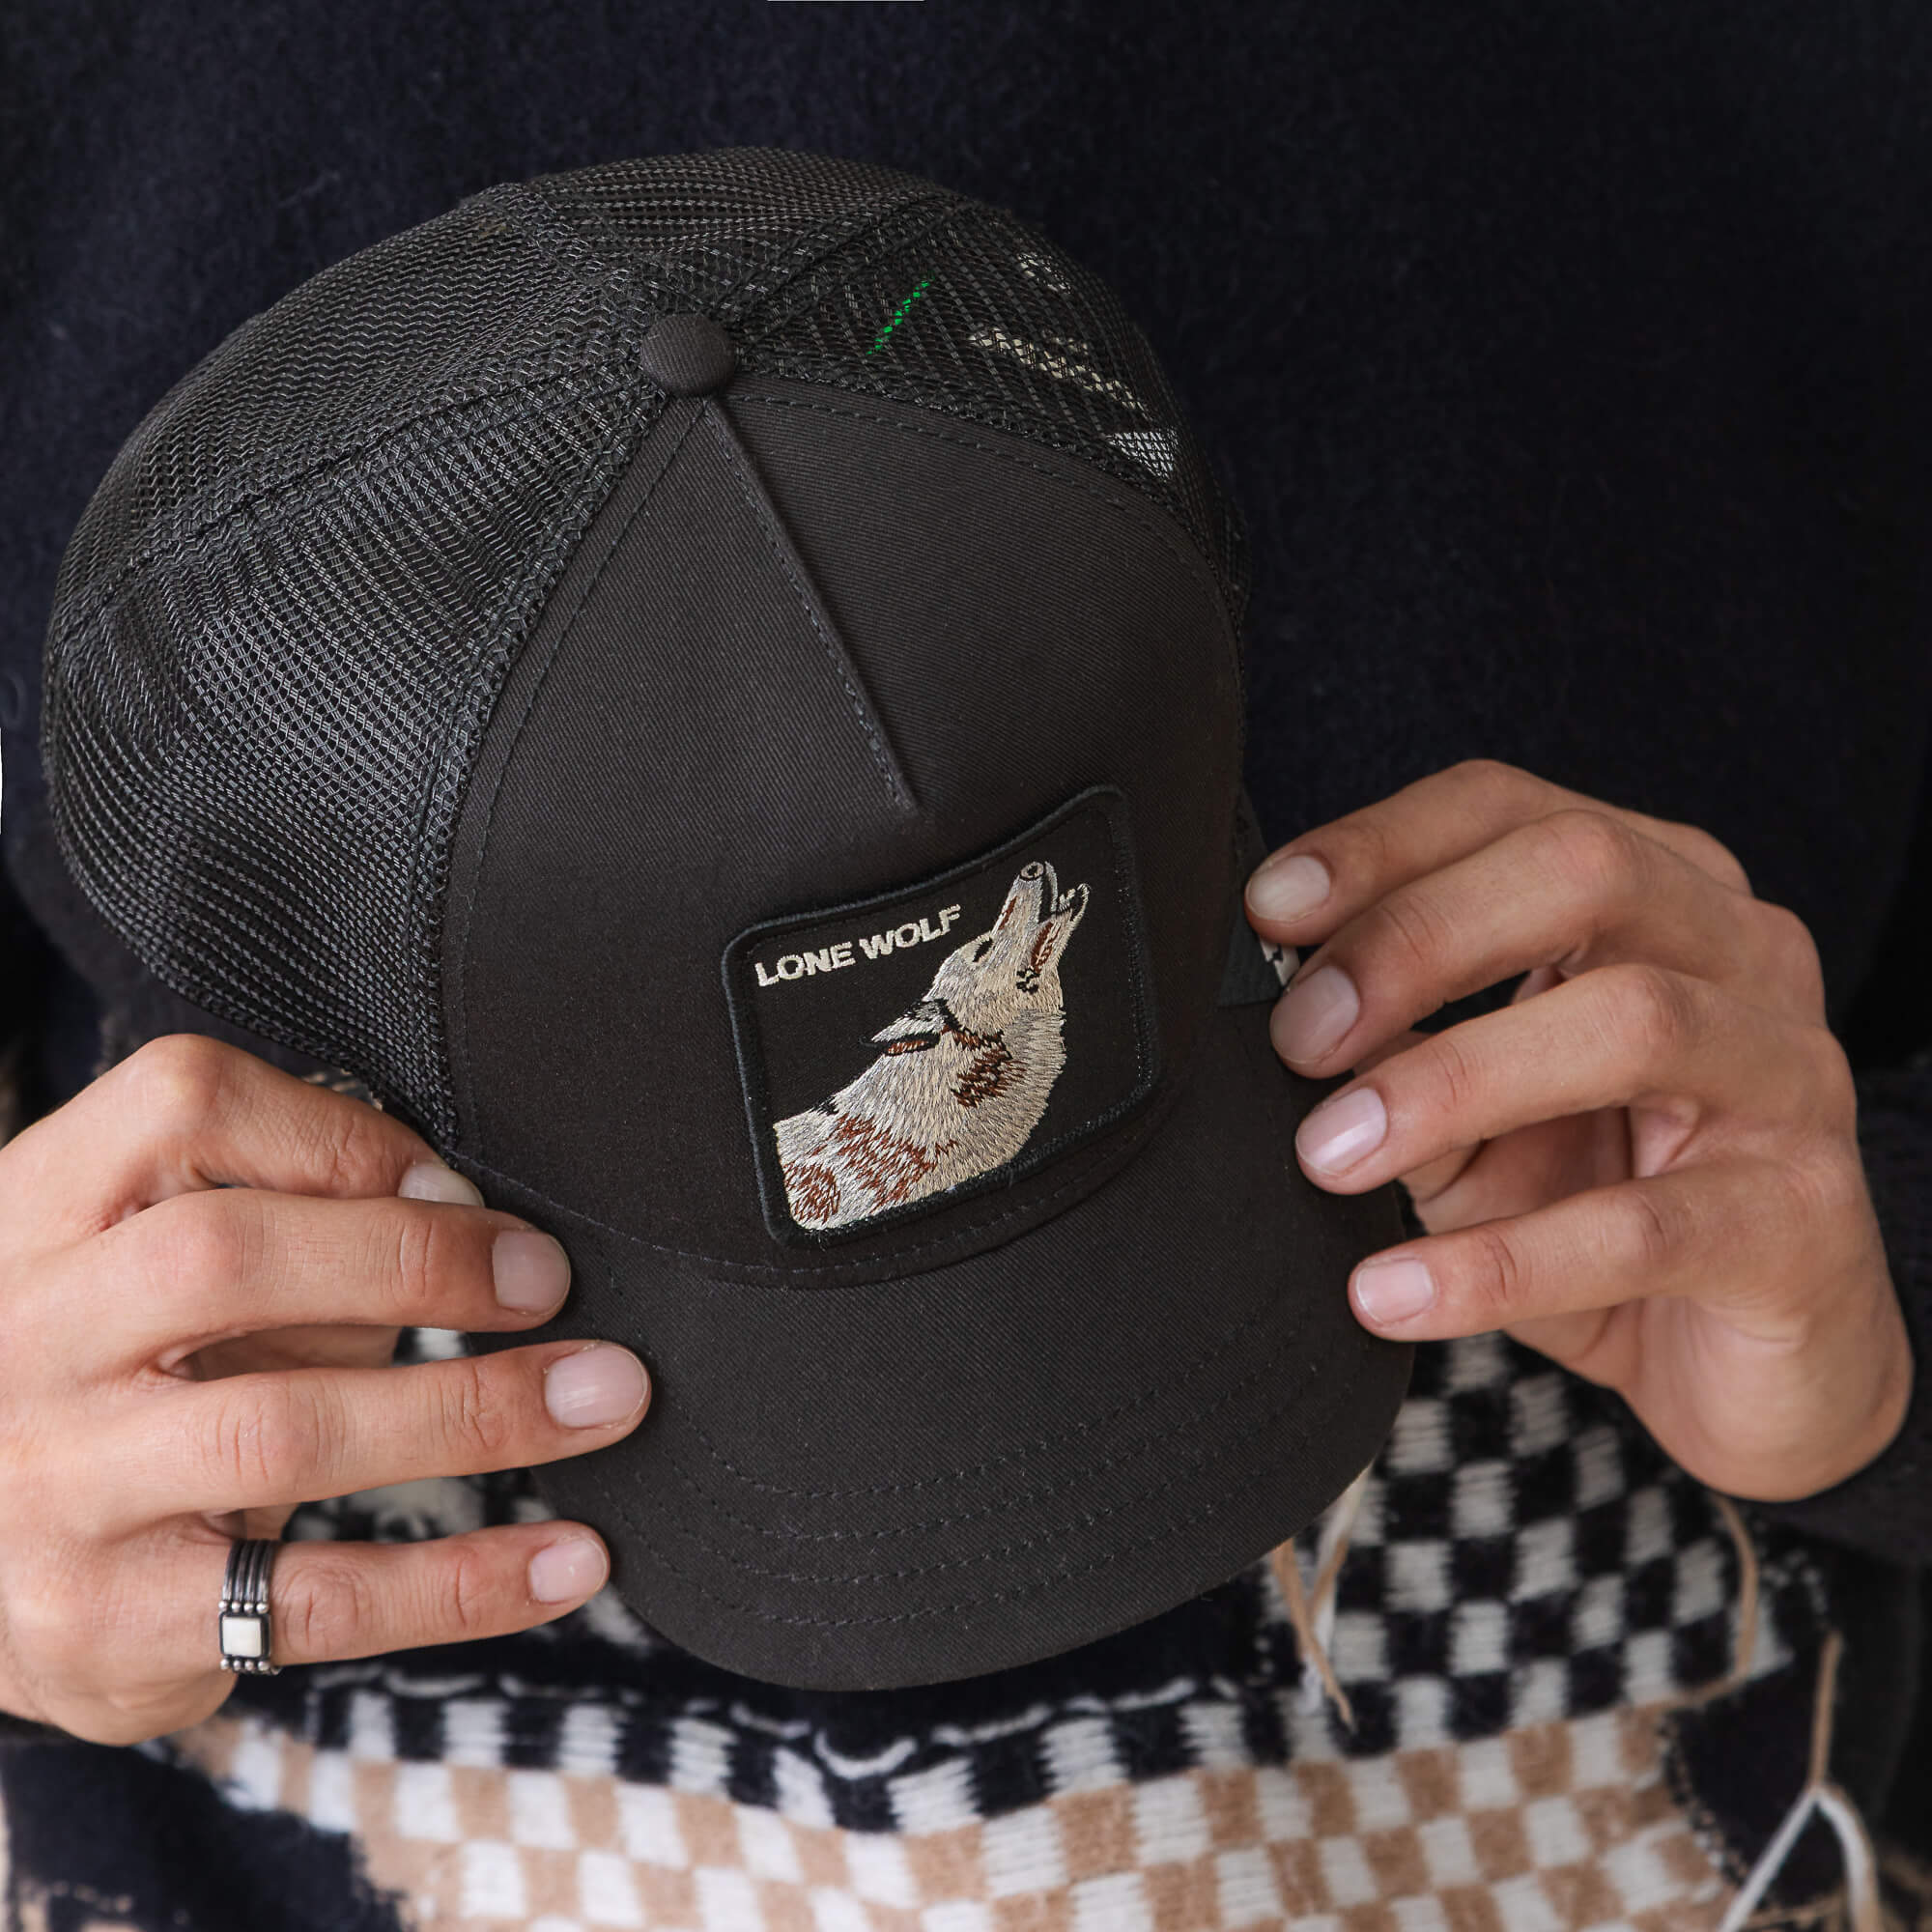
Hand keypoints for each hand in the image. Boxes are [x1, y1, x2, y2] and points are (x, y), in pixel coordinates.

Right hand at [0, 1034, 649, 1744]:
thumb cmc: (113, 1372)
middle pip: (225, 1258)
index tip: (457, 1182)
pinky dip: (461, 1582)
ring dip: (474, 1409)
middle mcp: (24, 1337)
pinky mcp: (106, 1624)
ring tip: (603, 1398)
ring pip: (279, 1427)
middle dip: (416, 1260)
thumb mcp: (149, 1266)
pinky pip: (312, 1598)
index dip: (343, 1134)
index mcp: (40, 1211)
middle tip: (549, 1281)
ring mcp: (54, 1487)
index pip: (182, 1106)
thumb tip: (475, 1225)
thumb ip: (286, 1229)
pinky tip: (568, 1561)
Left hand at [1245, 760, 1910, 1501]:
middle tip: (1301, 1035)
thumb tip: (1288, 1014)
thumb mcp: (1472, 1119)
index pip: (1510, 810)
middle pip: (1585, 871)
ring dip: (1453, 1081)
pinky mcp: (1798, 1221)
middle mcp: (1739, 955)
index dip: (1381, 845)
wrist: (1742, 1360)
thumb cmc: (1598, 1198)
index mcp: (1654, 893)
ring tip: (1331, 1154)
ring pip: (1633, 1022)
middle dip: (1417, 938)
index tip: (1269, 909)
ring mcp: (1789, 1077)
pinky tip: (1391, 1291)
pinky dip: (1498, 1262)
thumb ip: (1395, 1051)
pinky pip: (1641, 1228)